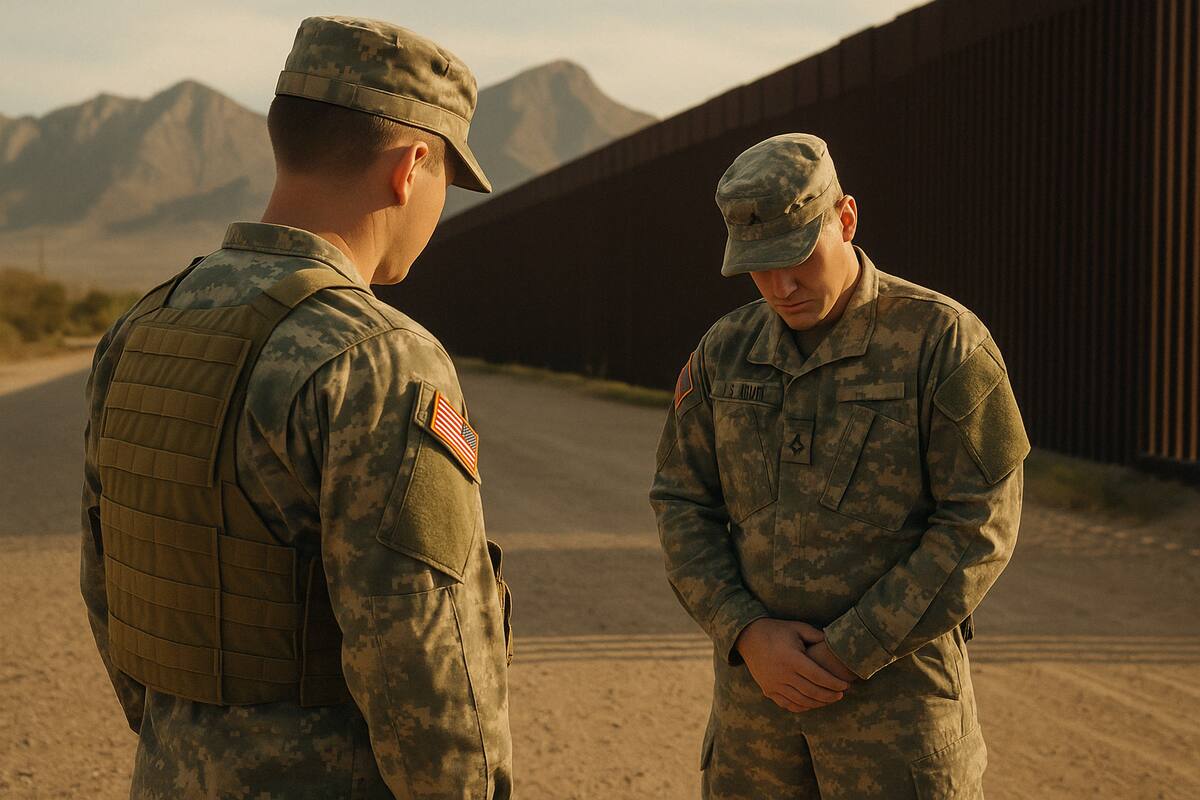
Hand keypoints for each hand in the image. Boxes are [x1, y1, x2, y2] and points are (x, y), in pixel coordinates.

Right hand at [734, 619, 849, 712]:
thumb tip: (835, 643)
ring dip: (819, 703)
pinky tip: (813, 703)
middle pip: (812, 691)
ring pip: (802, 701)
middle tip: (841, 694)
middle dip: (830, 695)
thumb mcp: (797, 628)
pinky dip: (803, 707)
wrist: (748, 637)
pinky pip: (788, 704)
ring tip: (830, 699)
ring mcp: (774, 684)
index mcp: (791, 658)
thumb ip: (816, 636)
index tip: (846, 685)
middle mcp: (782, 674)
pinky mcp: (768, 690)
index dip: (834, 683)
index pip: (818, 676)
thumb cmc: (777, 630)